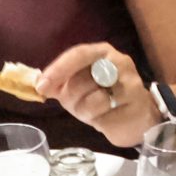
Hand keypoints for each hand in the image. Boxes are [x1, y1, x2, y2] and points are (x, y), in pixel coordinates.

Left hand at [37, 44, 153, 148]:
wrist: (135, 116)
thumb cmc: (103, 97)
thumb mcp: (78, 86)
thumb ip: (59, 82)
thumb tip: (38, 83)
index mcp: (102, 53)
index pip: (78, 54)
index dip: (58, 69)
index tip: (42, 86)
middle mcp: (119, 62)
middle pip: (82, 79)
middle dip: (71, 97)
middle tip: (75, 104)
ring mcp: (131, 83)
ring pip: (94, 100)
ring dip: (86, 111)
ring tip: (93, 113)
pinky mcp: (137, 105)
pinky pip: (107, 117)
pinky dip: (100, 122)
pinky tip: (107, 118)